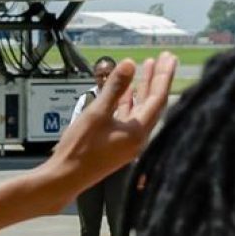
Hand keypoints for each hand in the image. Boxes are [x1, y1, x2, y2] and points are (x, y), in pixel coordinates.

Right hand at [0, 56, 177, 228]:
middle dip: (156, 79)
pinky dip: (129, 101)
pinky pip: (129, 117)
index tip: (168, 58)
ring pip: (141, 109)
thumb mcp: (97, 113)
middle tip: (162, 58)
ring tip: (145, 68)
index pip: (158, 98)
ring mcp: (129, 142)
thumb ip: (114, 88)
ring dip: (142, 88)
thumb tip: (129, 64)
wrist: (66, 177)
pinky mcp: (118, 144)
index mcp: (138, 132)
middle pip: (153, 102)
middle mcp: (138, 138)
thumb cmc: (80, 149)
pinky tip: (126, 91)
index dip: (163, 76)